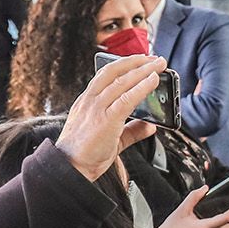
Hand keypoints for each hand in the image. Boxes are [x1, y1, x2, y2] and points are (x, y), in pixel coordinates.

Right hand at [57, 56, 163, 179]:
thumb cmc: (85, 155)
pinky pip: (127, 99)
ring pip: (122, 81)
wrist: (70, 169)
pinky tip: (153, 81)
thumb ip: (132, 131)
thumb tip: (151, 126)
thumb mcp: (111, 139)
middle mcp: (90, 101)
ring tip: (158, 64)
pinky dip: (142, 87)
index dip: (124, 65)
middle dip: (136, 61)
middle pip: (114, 72)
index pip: (105, 75)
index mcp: (87, 102)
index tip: (140, 60)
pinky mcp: (105, 120)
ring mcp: (96, 108)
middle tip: (155, 58)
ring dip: (143, 70)